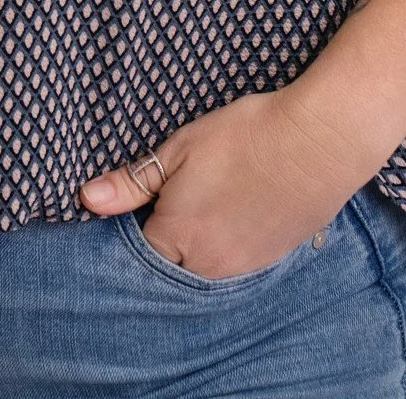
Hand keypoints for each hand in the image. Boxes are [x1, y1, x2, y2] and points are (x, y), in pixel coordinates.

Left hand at [77, 85, 358, 280]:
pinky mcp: (270, 260)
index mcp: (176, 237)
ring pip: (202, 264)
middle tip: (180, 191)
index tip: (144, 195)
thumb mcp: (181, 148)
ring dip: (197, 239)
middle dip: (165, 233)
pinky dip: (227, 240)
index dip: (135, 220)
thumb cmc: (245, 137)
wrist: (317, 143)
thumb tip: (88, 200)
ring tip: (211, 195)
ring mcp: (242, 268)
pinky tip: (236, 206)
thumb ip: (133, 182)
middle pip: (169, 261)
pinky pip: (234, 262)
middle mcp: (206, 266)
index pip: (136, 249)